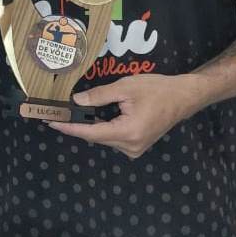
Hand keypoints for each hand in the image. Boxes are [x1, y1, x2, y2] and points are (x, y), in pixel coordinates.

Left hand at [48, 73, 204, 158]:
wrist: (184, 97)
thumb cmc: (158, 89)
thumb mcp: (126, 87)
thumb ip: (99, 95)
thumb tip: (76, 100)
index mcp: (128, 133)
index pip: (90, 133)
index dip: (69, 128)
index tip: (51, 122)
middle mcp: (130, 146)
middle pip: (96, 136)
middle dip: (78, 125)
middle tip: (58, 113)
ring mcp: (135, 149)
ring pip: (104, 138)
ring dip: (91, 126)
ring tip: (73, 113)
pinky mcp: (137, 146)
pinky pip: (113, 138)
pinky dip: (103, 128)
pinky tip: (94, 117)